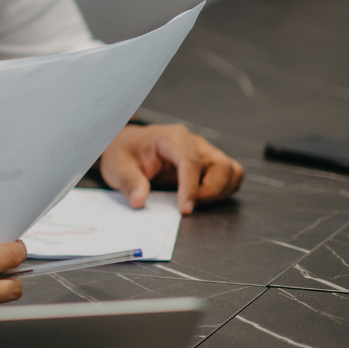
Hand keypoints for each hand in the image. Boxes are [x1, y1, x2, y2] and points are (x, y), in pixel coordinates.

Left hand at [99, 123, 244, 213]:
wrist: (127, 147)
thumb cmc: (124, 153)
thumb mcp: (117, 167)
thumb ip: (129, 182)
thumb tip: (139, 200)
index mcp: (172, 138)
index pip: (191, 161)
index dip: (191, 187)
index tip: (185, 209)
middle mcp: (194, 143)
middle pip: (221, 166)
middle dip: (210, 191)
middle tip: (187, 207)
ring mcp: (204, 153)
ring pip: (231, 171)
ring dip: (219, 191)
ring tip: (195, 202)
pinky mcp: (209, 164)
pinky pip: (230, 176)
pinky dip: (223, 190)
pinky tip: (202, 198)